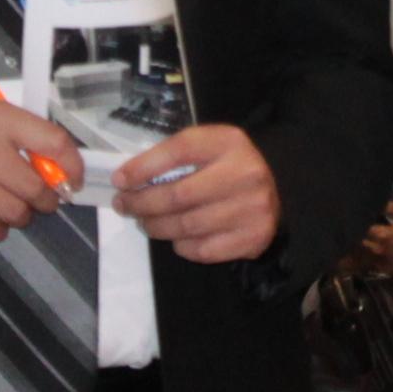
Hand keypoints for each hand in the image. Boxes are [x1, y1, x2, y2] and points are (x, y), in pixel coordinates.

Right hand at [0, 90, 79, 240]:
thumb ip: (16, 130)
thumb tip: (54, 162)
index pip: (52, 142)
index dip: (72, 166)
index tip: (74, 178)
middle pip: (37, 187)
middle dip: (46, 198)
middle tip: (42, 198)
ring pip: (15, 213)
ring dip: (21, 215)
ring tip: (12, 206)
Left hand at [114, 123, 280, 265]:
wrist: (272, 194)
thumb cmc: (227, 169)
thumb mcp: (206, 149)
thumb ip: (172, 158)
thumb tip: (127, 179)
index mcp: (229, 143)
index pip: (180, 151)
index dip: (144, 167)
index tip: (120, 180)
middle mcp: (245, 173)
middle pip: (179, 194)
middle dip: (142, 203)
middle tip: (125, 206)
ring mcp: (252, 208)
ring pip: (187, 226)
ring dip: (156, 227)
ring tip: (145, 222)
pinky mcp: (252, 238)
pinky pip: (202, 249)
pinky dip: (181, 246)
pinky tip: (177, 237)